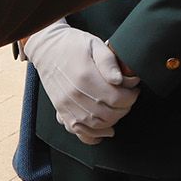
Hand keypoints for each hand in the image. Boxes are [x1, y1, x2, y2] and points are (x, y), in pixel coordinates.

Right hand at [24, 20, 139, 144]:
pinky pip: (77, 131)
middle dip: (124, 109)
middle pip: (108, 114)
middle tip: (128, 99)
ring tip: (118, 110)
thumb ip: (109, 61)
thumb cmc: (72, 44)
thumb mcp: (94, 44)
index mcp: (85, 76)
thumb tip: (120, 80)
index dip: (130, 97)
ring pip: (95, 125)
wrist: (47, 48)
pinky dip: (92, 135)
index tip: (134, 90)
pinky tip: (103, 131)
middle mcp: (74, 94)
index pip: (116, 98)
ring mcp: (66, 105)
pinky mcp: (61, 110)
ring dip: (112, 122)